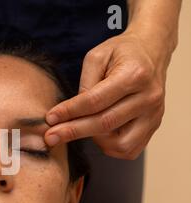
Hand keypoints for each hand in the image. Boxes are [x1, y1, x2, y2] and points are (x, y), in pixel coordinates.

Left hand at [44, 31, 169, 159]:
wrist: (152, 51)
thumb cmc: (121, 53)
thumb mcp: (97, 56)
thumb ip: (85, 84)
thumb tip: (71, 113)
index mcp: (134, 75)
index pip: (95, 101)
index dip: (70, 112)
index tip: (50, 118)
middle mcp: (148, 97)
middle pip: (105, 124)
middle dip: (73, 132)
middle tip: (50, 137)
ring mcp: (154, 114)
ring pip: (119, 143)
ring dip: (94, 140)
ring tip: (82, 127)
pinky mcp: (153, 126)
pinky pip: (129, 149)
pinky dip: (109, 147)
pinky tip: (98, 134)